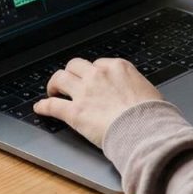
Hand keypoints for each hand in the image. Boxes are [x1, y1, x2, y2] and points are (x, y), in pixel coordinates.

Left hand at [34, 57, 162, 146]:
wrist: (146, 130)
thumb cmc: (153, 115)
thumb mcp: (148, 90)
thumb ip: (135, 87)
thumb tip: (136, 95)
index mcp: (117, 67)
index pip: (98, 64)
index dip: (93, 73)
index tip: (92, 80)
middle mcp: (98, 75)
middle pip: (75, 65)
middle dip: (71, 73)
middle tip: (69, 82)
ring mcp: (84, 93)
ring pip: (60, 78)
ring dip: (54, 84)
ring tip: (52, 91)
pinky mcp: (75, 112)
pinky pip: (52, 105)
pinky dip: (44, 106)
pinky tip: (40, 108)